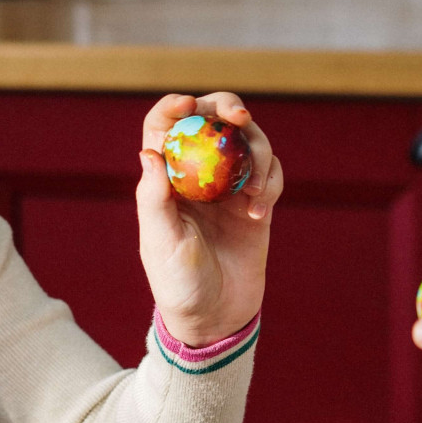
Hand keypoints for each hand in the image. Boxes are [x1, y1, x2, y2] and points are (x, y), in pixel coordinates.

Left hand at [137, 92, 282, 345]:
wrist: (216, 318)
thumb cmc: (178, 283)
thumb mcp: (161, 242)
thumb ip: (155, 198)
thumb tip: (149, 152)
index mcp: (166, 179)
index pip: (166, 127)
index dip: (175, 106)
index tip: (190, 104)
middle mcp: (198, 175)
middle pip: (212, 121)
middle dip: (227, 109)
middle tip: (239, 118)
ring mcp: (230, 187)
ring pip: (248, 143)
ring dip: (258, 154)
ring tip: (258, 192)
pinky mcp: (256, 203)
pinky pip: (271, 174)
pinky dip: (272, 183)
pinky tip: (260, 213)